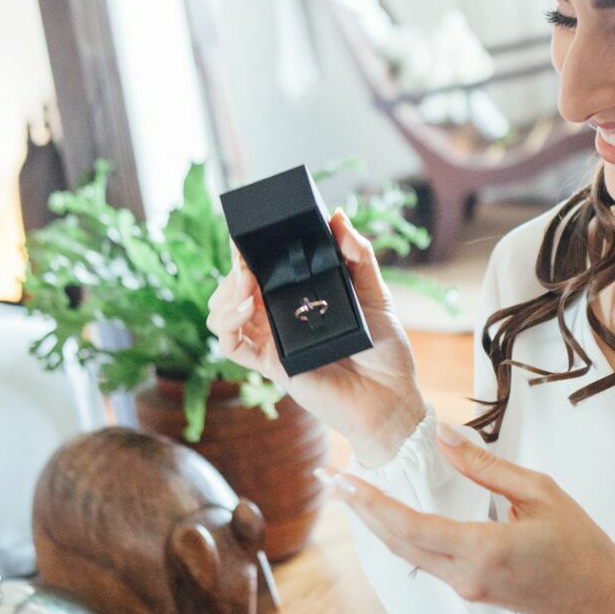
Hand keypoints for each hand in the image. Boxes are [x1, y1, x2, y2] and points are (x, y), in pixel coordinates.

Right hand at [206, 208, 425, 464]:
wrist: (391, 395)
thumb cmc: (385, 349)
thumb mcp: (376, 293)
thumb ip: (358, 256)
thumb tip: (338, 218)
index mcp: (300, 298)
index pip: (262, 271)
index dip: (247, 253)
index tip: (247, 236)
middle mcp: (280, 318)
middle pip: (234, 289)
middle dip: (232, 270)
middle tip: (246, 262)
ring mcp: (273, 341)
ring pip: (223, 314)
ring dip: (224, 293)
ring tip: (245, 281)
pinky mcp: (271, 365)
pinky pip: (231, 346)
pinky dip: (227, 324)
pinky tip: (247, 306)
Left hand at [320, 423, 614, 613]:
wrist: (605, 602)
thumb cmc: (583, 544)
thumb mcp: (541, 492)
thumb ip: (487, 467)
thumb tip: (445, 438)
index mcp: (484, 550)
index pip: (411, 525)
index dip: (372, 503)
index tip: (343, 479)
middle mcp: (466, 577)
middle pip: (398, 543)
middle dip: (361, 511)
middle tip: (330, 479)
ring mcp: (467, 590)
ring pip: (408, 555)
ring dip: (378, 524)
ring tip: (353, 494)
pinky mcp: (473, 592)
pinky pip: (426, 562)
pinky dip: (402, 536)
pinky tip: (390, 517)